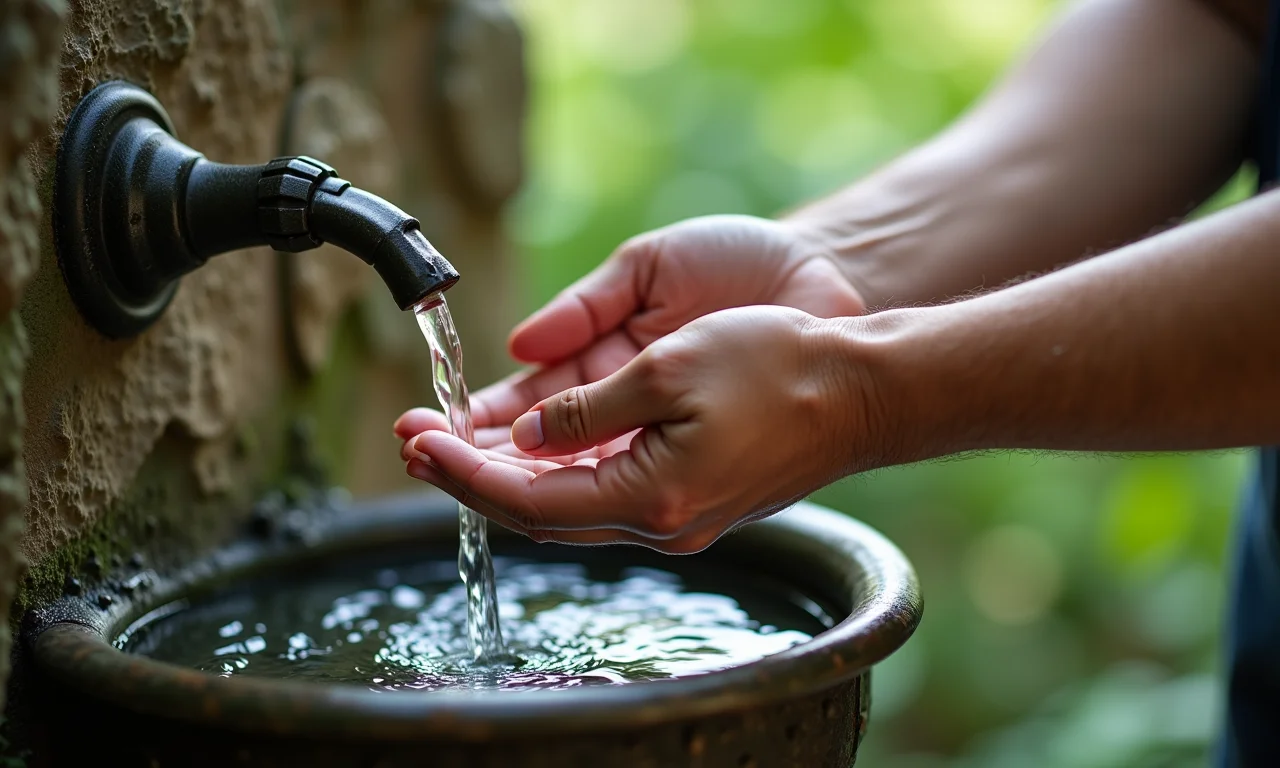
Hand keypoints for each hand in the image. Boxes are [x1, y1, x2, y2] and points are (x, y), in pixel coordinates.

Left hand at [399, 306, 880, 553]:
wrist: (861, 391)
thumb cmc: (777, 366)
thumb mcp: (668, 369)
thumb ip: (586, 410)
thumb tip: (525, 435)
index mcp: (651, 497)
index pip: (527, 501)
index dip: (462, 472)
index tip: (415, 438)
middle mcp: (658, 524)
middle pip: (538, 510)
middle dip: (470, 473)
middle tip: (412, 437)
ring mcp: (675, 518)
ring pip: (566, 502)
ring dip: (506, 470)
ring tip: (451, 436)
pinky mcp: (688, 499)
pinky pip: (600, 491)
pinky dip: (553, 468)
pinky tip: (524, 442)